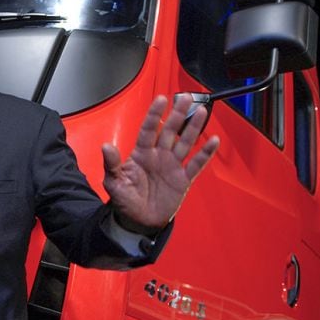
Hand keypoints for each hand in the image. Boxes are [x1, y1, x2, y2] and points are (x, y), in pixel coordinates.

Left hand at [102, 94, 218, 231]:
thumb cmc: (125, 200)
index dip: (155, 115)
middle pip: (170, 131)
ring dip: (193, 128)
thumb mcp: (114, 182)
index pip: (148, 130)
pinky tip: (213, 140)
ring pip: (185, 143)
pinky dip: (205, 153)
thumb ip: (112, 164)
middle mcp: (158, 156)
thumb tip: (106, 147)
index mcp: (141, 153)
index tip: (161, 99)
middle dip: (178, 114)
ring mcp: (172, 166)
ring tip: (202, 111)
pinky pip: (196, 164)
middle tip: (186, 98)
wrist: (139, 221)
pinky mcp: (183, 179)